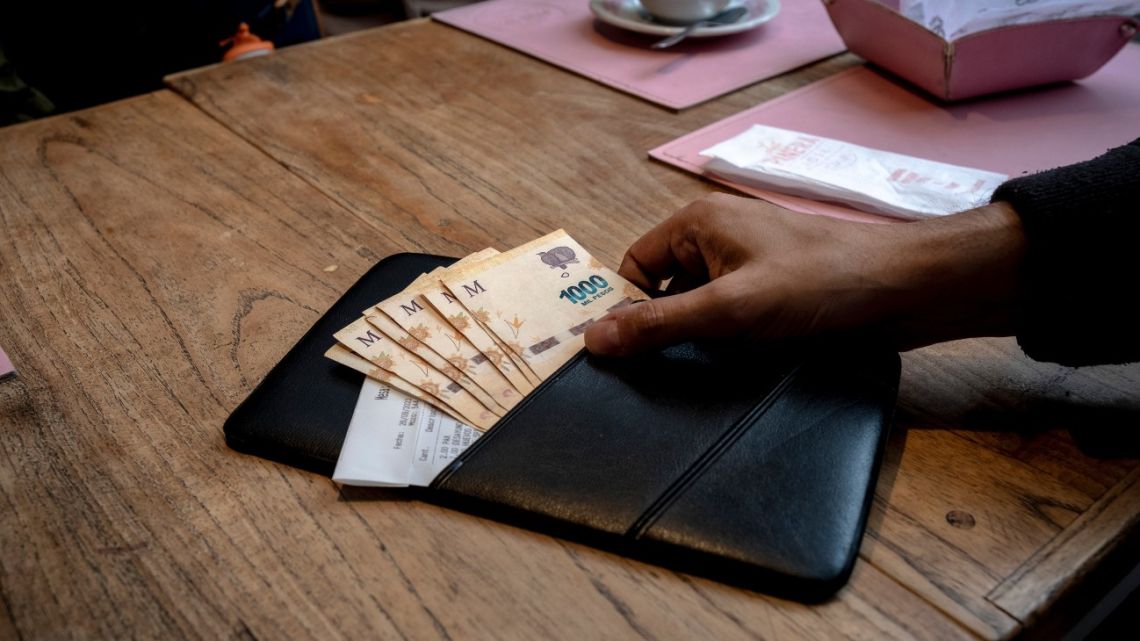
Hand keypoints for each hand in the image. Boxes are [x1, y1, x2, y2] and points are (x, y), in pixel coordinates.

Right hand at [584, 193, 1026, 355]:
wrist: (905, 289)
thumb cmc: (818, 283)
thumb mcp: (729, 308)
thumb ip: (659, 323)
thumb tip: (593, 338)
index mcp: (698, 223)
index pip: (635, 265)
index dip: (625, 307)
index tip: (621, 354)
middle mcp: (718, 238)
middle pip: (663, 287)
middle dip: (661, 325)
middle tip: (658, 371)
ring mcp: (749, 265)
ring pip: (698, 306)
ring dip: (697, 336)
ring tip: (703, 367)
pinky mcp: (774, 291)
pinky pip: (730, 316)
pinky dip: (726, 339)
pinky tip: (736, 363)